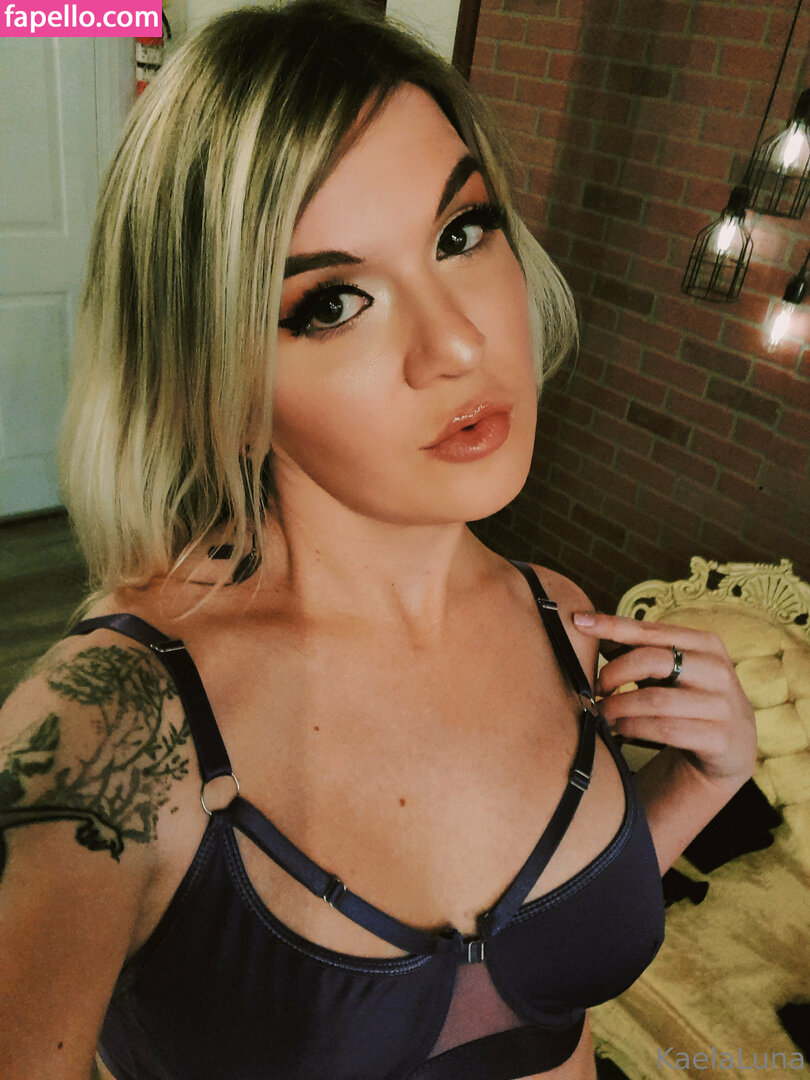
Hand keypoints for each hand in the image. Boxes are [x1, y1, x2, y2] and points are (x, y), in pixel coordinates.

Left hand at [572, 611, 756, 789]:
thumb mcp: (670, 670)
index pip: (650, 630)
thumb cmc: (689, 698)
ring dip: (619, 706)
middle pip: (651, 660)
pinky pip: (665, 730)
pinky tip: (620, 730)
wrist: (732, 747)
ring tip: (602, 712)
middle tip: (596, 688)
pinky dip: (633, 728)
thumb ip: (637, 649)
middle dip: (614, 673)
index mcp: (705, 644)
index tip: (578, 622)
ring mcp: (722, 705)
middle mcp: (718, 670)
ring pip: (655, 700)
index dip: (612, 625)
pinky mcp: (719, 738)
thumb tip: (588, 625)